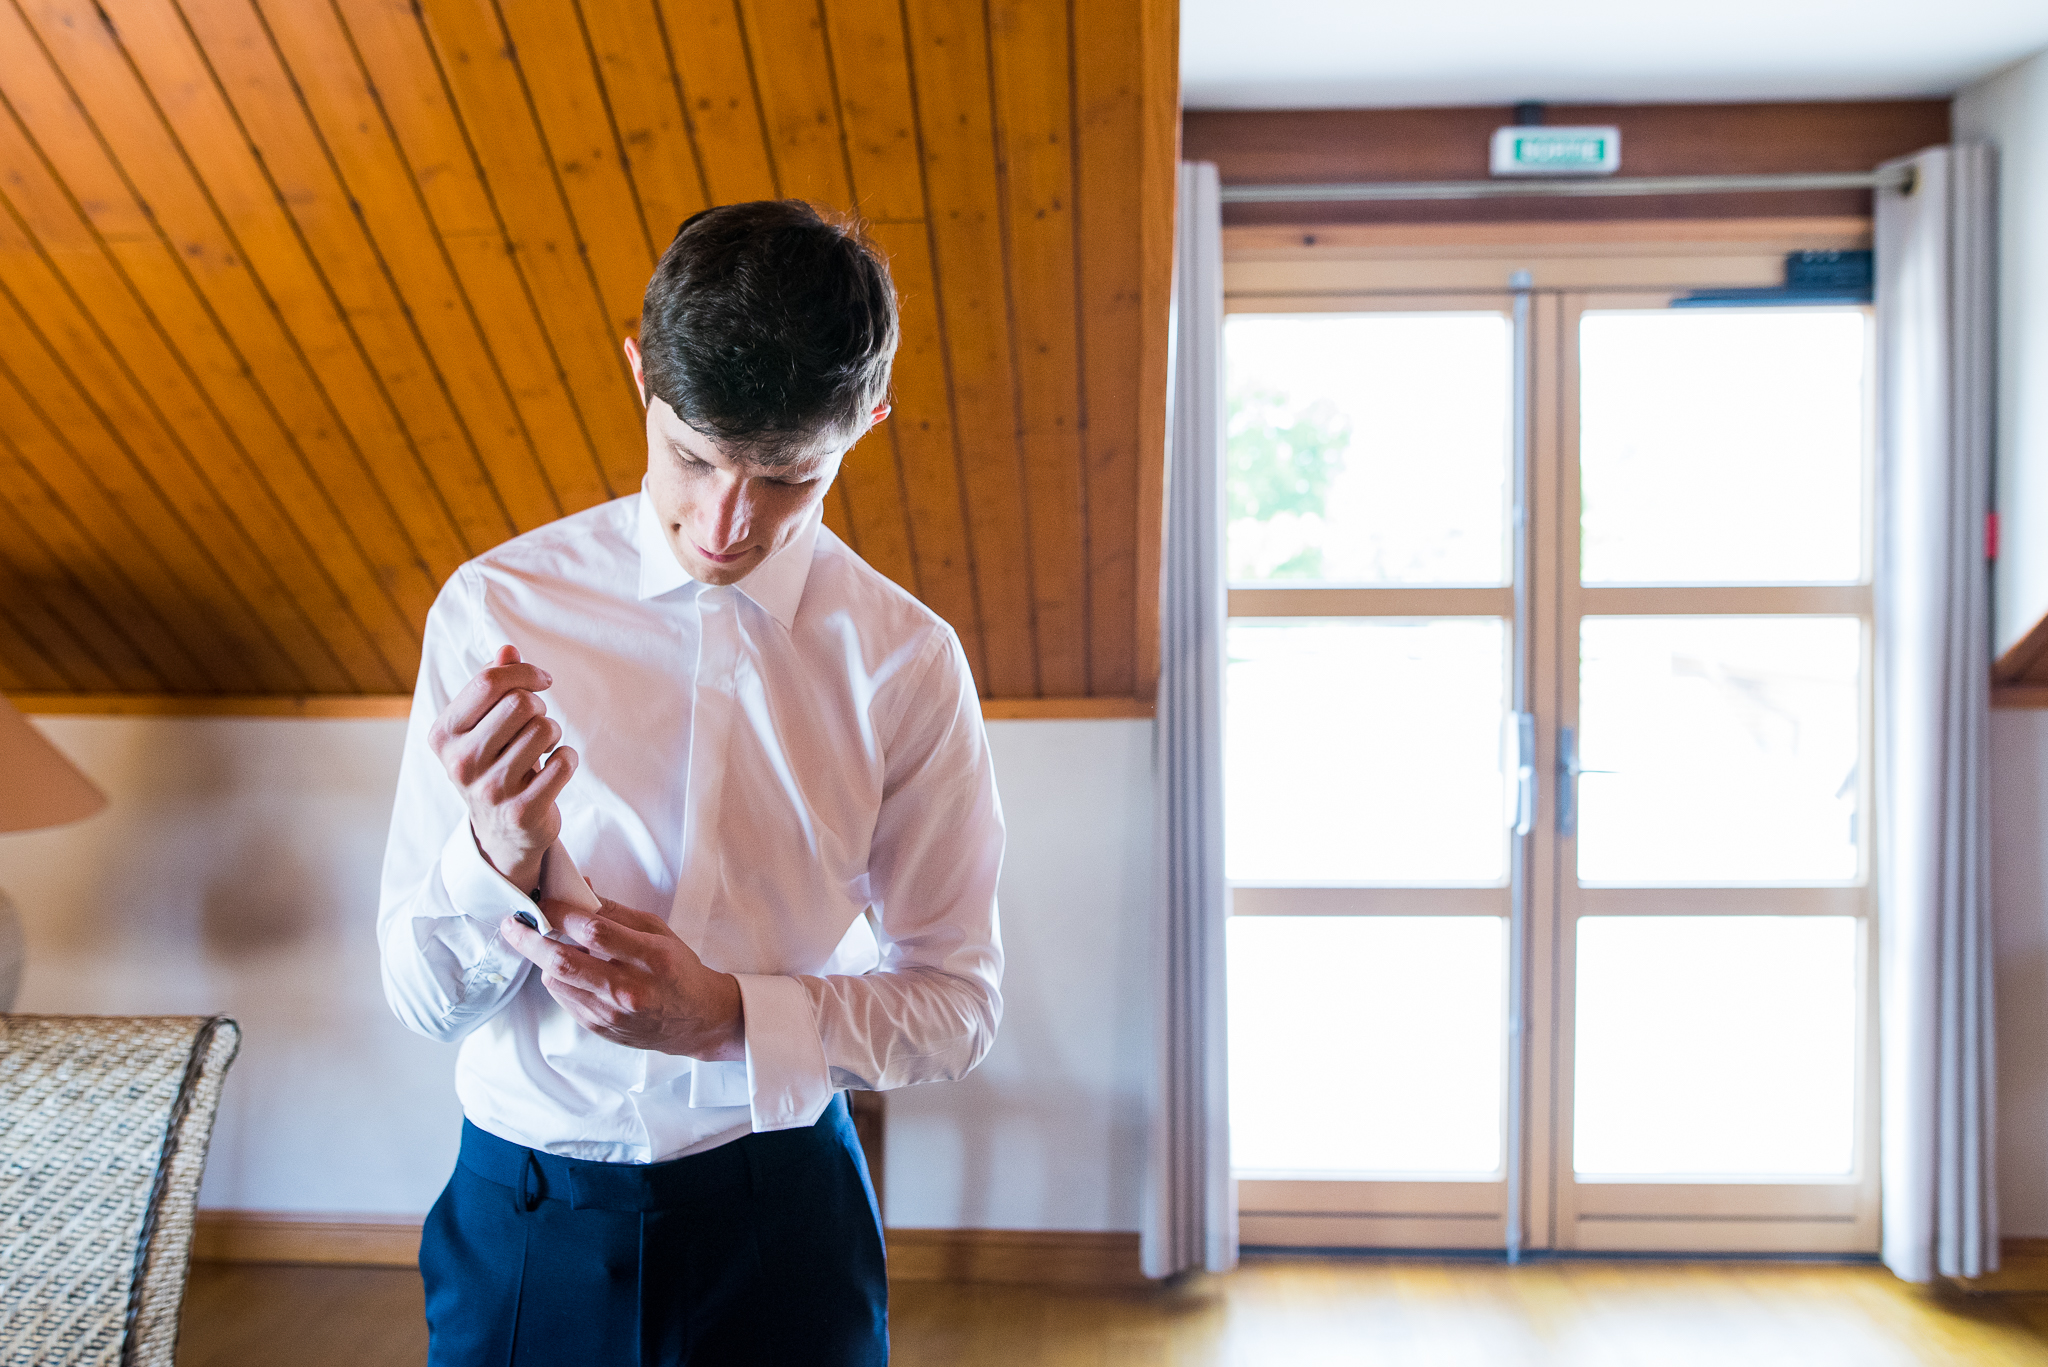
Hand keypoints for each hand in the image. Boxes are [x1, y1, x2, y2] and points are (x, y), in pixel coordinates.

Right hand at [427, 644, 576, 893]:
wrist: (501, 832)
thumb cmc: (494, 764)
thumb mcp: (484, 725)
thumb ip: (493, 685)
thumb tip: (508, 650)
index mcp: (444, 735)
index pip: (488, 681)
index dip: (523, 673)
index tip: (541, 681)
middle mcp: (460, 763)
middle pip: (520, 702)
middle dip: (539, 706)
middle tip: (536, 724)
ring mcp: (490, 790)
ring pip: (544, 729)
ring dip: (554, 733)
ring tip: (542, 749)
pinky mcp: (521, 812)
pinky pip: (564, 763)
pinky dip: (568, 759)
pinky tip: (554, 769)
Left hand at [500, 896, 744, 1060]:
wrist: (697, 1020)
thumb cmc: (678, 969)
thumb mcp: (657, 931)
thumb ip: (615, 912)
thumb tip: (578, 889)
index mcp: (650, 958)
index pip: (594, 931)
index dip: (561, 913)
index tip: (545, 901)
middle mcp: (628, 990)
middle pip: (563, 962)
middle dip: (530, 939)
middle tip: (512, 924)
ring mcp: (611, 1014)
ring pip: (556, 981)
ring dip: (546, 960)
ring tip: (553, 946)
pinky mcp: (600, 1028)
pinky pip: (563, 998)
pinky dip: (559, 979)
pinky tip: (572, 969)